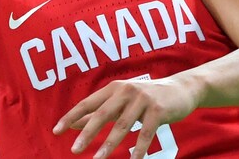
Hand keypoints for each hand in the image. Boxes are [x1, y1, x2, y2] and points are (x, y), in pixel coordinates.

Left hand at [53, 76, 197, 158]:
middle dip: (87, 134)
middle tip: (74, 150)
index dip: (71, 117)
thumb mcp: (121, 101)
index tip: (56, 131)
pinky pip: (145, 133)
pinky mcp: (158, 110)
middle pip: (102, 114)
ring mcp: (143, 100)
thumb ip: (99, 111)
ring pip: (122, 125)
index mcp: (114, 88)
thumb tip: (73, 123)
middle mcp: (126, 91)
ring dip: (109, 145)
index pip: (87, 103)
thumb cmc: (146, 98)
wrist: (182, 89)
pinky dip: (138, 149)